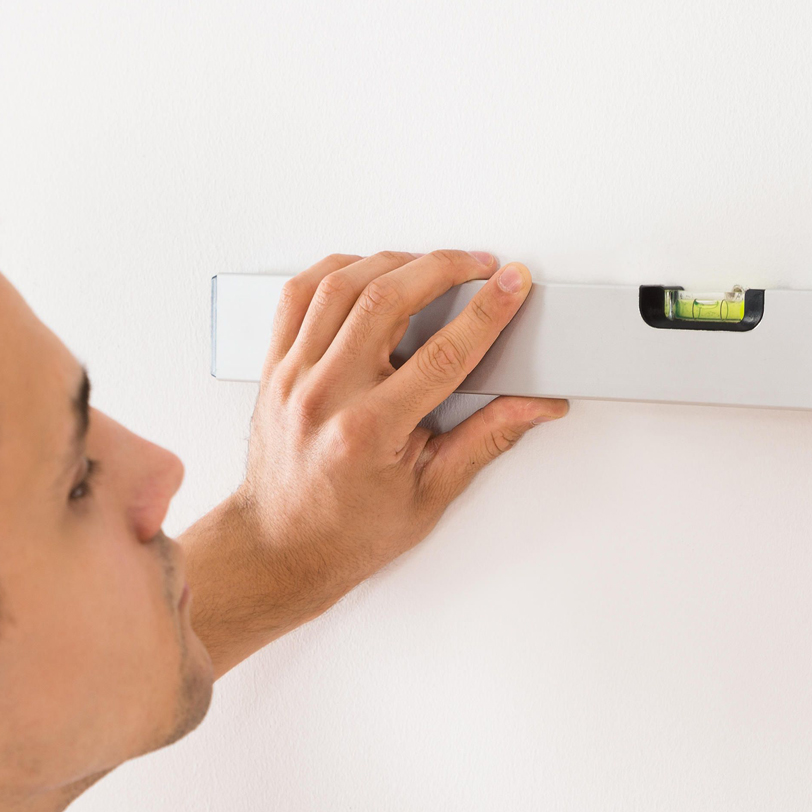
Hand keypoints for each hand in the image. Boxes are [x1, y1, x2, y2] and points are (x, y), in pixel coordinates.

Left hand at [181, 250, 566, 672]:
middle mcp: (325, 396)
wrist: (280, 549)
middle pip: (386, 299)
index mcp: (368, 432)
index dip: (486, 313)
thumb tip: (536, 405)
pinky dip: (337, 270)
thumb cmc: (349, 532)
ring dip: (393, 262)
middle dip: (443, 268)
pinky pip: (299, 294)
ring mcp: (294, 376)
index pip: (442, 354)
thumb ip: (486, 439)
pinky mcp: (275, 366)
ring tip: (430, 265)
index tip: (512, 284)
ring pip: (341, 285)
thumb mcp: (432, 493)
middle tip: (479, 265)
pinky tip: (367, 272)